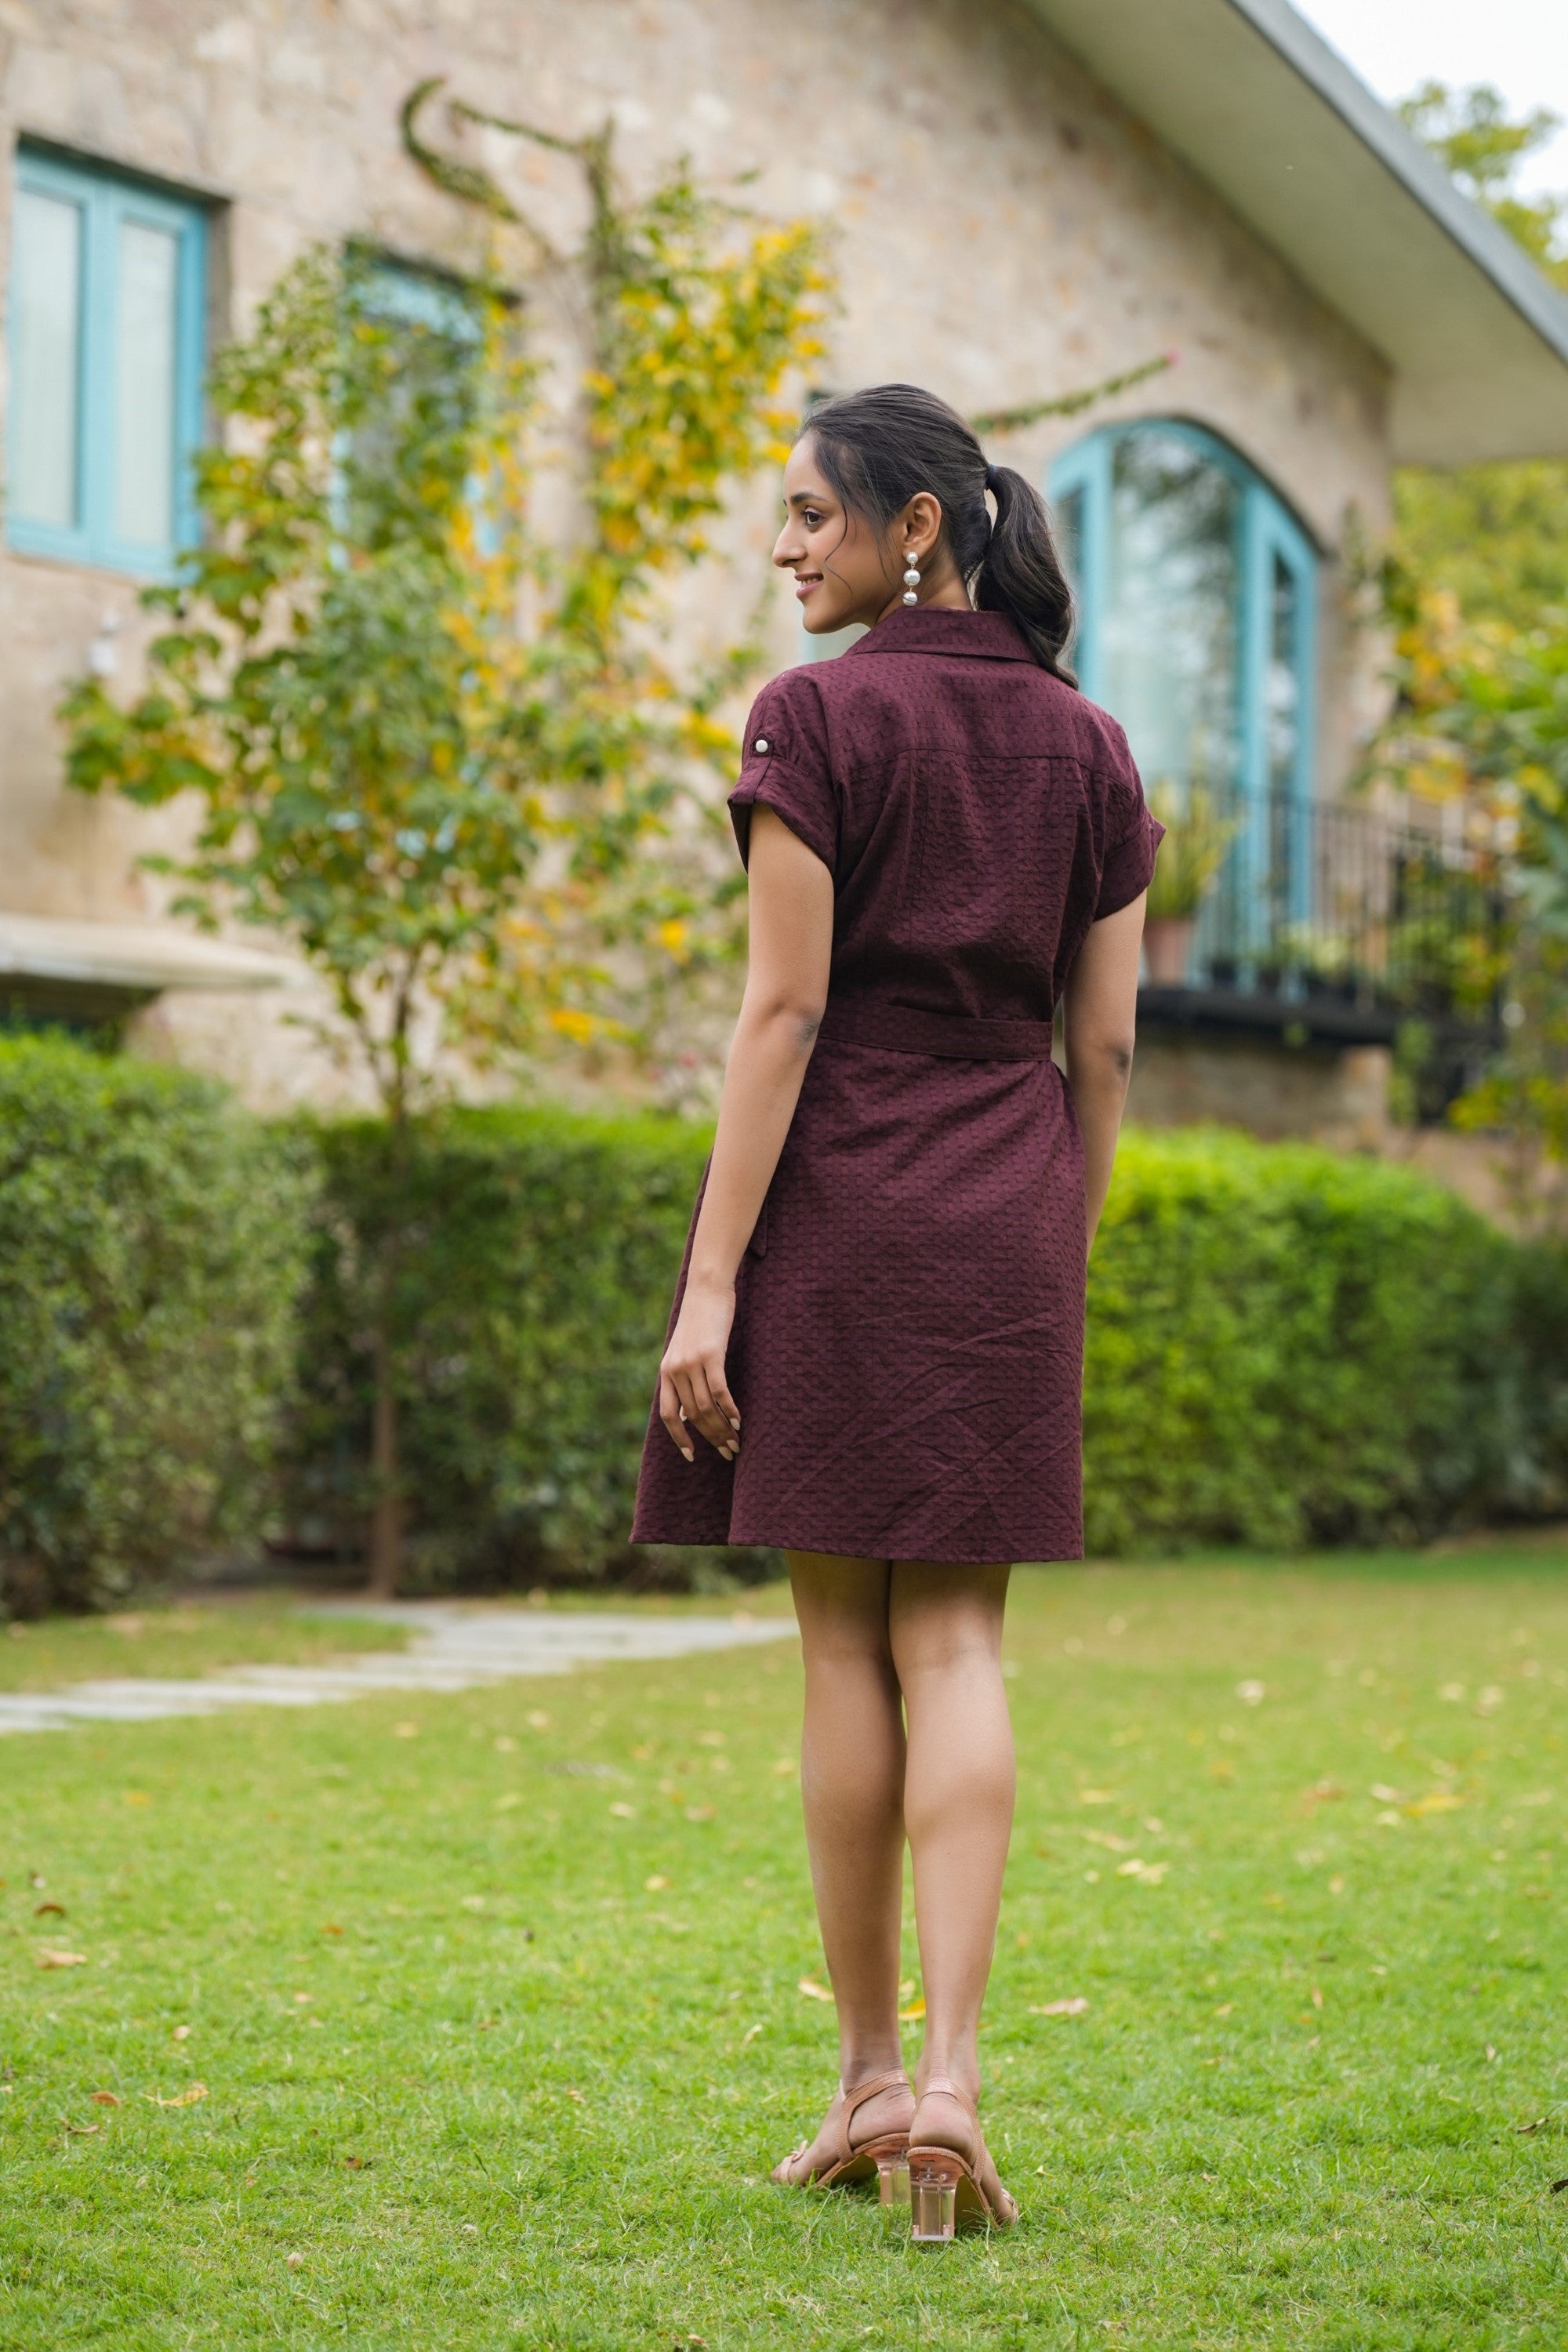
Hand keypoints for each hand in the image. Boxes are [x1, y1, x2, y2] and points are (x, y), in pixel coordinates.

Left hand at [659, 1279, 740, 1462]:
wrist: (707, 1289)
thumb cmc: (701, 1321)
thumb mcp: (685, 1351)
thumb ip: (684, 1379)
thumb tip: (689, 1412)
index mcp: (666, 1372)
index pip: (668, 1414)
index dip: (679, 1438)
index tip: (691, 1455)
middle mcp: (675, 1370)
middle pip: (693, 1415)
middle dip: (711, 1437)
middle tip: (729, 1451)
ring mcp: (692, 1362)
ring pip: (706, 1407)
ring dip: (723, 1429)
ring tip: (737, 1441)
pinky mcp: (711, 1354)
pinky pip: (719, 1391)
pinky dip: (729, 1410)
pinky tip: (739, 1421)